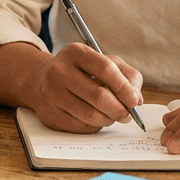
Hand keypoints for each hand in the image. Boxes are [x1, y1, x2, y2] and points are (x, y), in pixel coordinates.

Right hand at [28, 42, 143, 133]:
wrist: (42, 80)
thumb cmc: (80, 72)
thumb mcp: (103, 62)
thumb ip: (127, 75)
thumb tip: (136, 99)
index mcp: (76, 53)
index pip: (105, 69)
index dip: (123, 87)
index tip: (134, 101)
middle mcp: (59, 70)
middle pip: (98, 96)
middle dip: (119, 109)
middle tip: (127, 115)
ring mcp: (51, 93)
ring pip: (90, 115)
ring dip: (107, 119)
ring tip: (111, 116)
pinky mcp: (48, 113)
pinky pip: (80, 127)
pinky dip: (93, 126)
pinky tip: (94, 119)